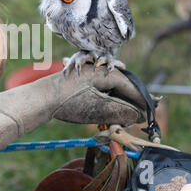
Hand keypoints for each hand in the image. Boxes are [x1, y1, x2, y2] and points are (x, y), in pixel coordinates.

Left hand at [0, 63, 149, 161]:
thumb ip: (121, 111)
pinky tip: (104, 115)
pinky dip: (105, 103)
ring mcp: (89, 76)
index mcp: (106, 73)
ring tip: (121, 120)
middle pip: (122, 87)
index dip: (142, 101)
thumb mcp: (98, 109)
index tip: (150, 113)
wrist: (41, 97)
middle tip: (136, 120)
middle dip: (130, 104)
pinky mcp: (81, 83)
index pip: (131, 86)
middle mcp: (99, 71)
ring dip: (117, 104)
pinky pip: (100, 92)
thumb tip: (138, 114)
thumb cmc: (70, 102)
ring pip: (110, 90)